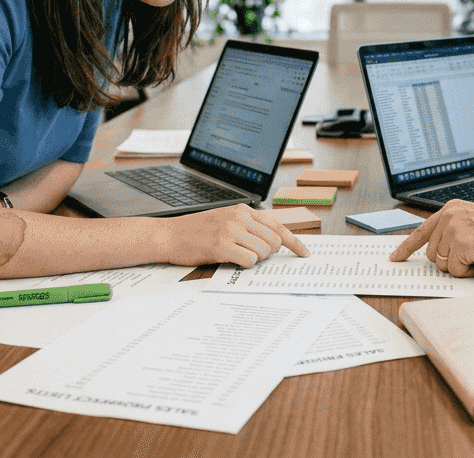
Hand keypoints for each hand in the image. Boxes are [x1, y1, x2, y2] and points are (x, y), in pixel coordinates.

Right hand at [160, 205, 309, 267]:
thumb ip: (248, 226)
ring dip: (255, 259)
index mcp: (243, 210)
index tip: (304, 253)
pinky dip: (245, 264)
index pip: (278, 225)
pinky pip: (249, 260)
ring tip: (238, 256)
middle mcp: (239, 217)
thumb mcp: (225, 220)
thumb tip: (274, 241)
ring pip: (264, 252)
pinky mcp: (221, 246)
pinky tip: (233, 260)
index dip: (294, 242)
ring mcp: (230, 231)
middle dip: (269, 254)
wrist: (169, 235)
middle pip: (274, 241)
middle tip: (252, 255)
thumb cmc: (197, 231)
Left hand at [387, 200, 473, 276]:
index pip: (422, 231)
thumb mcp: (472, 224)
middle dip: (452, 260)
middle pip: (433, 255)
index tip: (395, 257)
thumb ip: (452, 233)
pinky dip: (471, 271)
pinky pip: (456, 271)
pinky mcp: (461, 244)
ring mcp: (454, 229)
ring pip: (444, 265)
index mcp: (450, 209)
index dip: (406, 247)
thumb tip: (436, 255)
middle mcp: (449, 216)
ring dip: (462, 266)